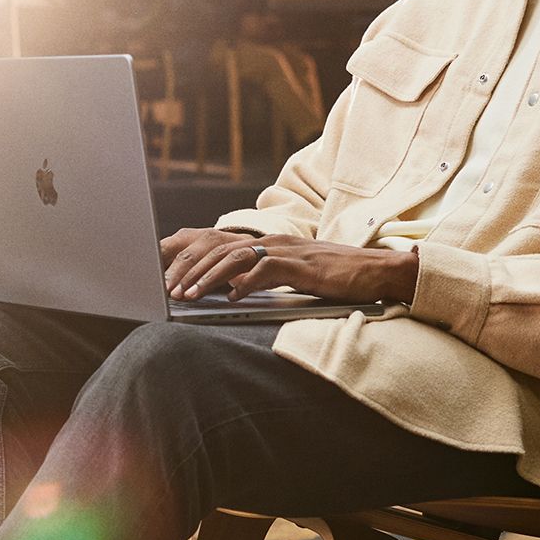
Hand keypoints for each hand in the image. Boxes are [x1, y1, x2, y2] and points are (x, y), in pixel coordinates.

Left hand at [159, 228, 417, 305]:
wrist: (372, 270)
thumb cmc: (332, 276)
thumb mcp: (289, 274)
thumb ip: (260, 277)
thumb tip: (231, 289)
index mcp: (265, 243)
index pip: (217, 245)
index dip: (189, 259)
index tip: (168, 278)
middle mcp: (271, 241)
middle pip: (218, 249)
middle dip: (189, 270)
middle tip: (169, 290)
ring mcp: (286, 251)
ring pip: (235, 258)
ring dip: (209, 278)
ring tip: (190, 295)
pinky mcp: (301, 265)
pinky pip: (267, 270)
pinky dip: (246, 283)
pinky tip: (232, 297)